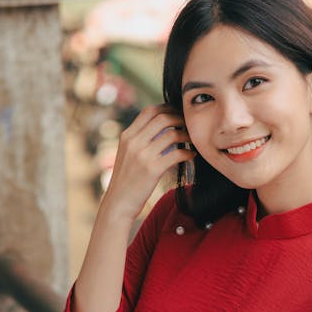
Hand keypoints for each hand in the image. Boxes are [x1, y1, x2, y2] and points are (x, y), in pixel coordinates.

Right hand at [104, 103, 194, 221]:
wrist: (118, 203)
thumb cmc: (127, 179)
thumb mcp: (127, 154)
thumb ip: (140, 139)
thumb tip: (163, 127)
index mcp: (127, 136)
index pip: (149, 111)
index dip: (167, 108)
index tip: (179, 114)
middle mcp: (133, 142)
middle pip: (163, 118)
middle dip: (180, 119)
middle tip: (190, 126)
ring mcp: (142, 155)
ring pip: (172, 134)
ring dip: (187, 135)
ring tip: (193, 141)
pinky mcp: (152, 169)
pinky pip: (177, 154)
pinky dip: (188, 152)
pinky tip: (191, 155)